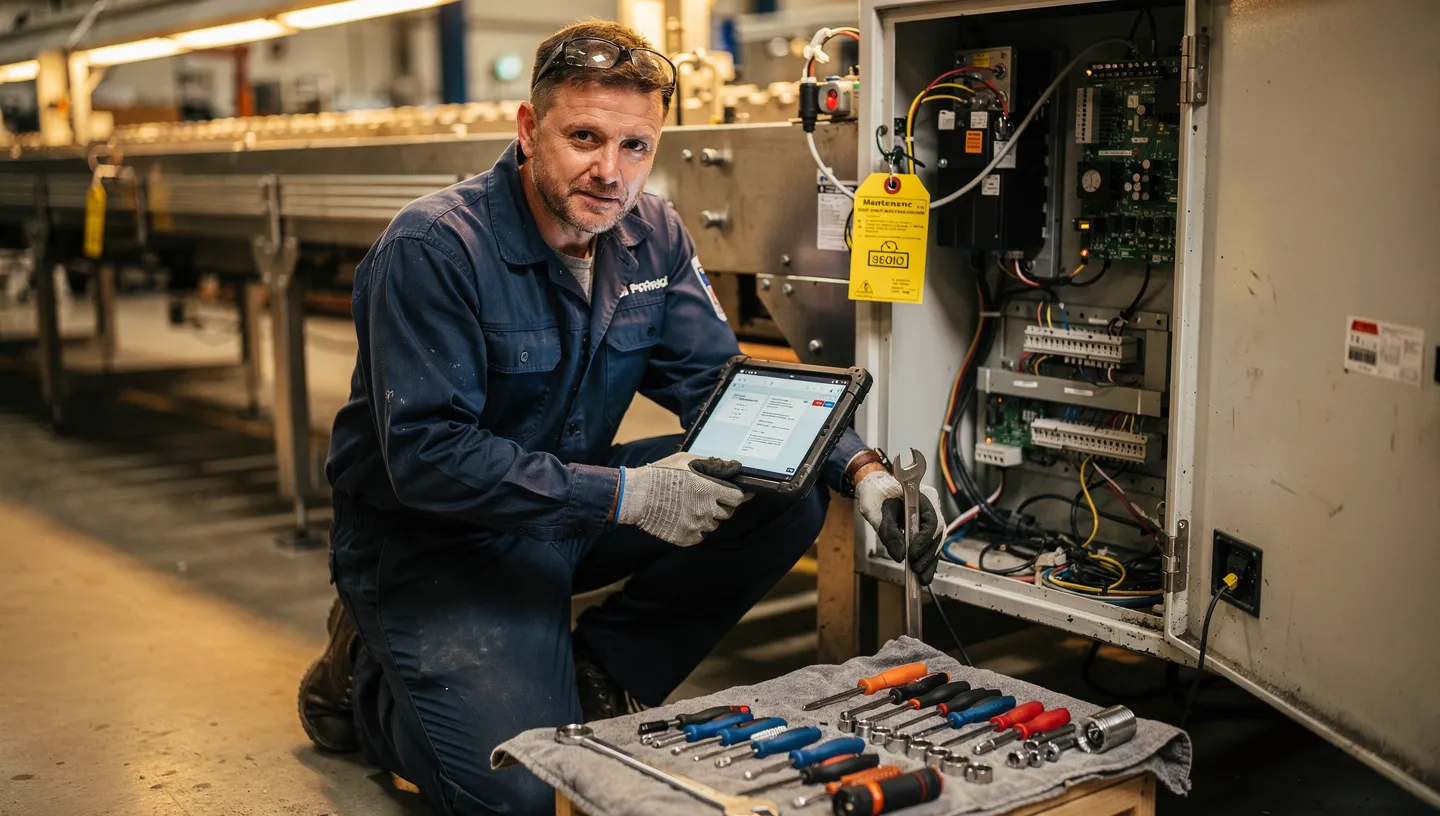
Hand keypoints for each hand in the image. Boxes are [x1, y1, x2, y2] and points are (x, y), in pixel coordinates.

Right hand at [617, 452, 746, 546]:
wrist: (635, 496)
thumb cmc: (660, 475)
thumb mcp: (686, 460)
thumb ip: (712, 464)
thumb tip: (733, 466)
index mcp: (708, 490)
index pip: (738, 498)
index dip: (737, 495)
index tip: (734, 494)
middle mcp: (705, 510)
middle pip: (727, 512)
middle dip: (721, 505)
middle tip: (704, 497)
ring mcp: (696, 527)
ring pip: (714, 525)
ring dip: (708, 517)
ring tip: (690, 506)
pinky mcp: (686, 538)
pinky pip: (701, 535)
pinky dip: (696, 529)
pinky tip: (684, 517)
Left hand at [854, 470, 946, 584]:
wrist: (873, 486)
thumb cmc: (874, 493)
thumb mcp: (876, 511)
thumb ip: (888, 532)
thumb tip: (900, 556)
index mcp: (922, 496)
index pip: (932, 520)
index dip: (924, 540)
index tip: (912, 554)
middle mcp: (930, 506)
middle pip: (937, 534)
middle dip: (927, 555)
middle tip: (916, 571)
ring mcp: (929, 517)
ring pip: (935, 542)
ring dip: (929, 561)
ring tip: (921, 578)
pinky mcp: (923, 527)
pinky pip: (929, 544)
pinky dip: (926, 559)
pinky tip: (923, 574)